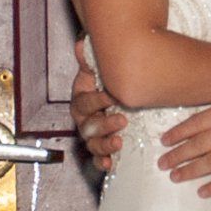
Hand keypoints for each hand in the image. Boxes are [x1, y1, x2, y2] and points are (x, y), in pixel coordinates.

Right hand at [71, 38, 126, 172]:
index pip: (84, 102)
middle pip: (87, 126)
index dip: (96, 101)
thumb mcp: (104, 66)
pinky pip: (98, 158)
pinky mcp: (105, 147)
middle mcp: (85, 119)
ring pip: (92, 144)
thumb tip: (81, 46)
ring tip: (118, 142)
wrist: (129, 89)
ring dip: (104, 145)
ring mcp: (94, 135)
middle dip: (104, 124)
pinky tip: (109, 164)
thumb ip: (92, 58)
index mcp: (82, 98)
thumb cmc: (114, 78)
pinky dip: (102, 162)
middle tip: (123, 120)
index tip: (112, 96)